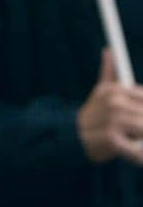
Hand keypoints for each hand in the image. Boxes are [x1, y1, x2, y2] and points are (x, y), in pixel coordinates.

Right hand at [76, 48, 142, 164]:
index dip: (141, 109)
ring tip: (132, 141)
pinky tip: (134, 155)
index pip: (142, 97)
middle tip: (134, 130)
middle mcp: (114, 102)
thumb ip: (109, 72)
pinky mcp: (112, 139)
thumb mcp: (100, 92)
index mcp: (113, 90)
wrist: (71, 138)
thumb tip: (108, 50)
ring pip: (142, 128)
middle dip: (141, 125)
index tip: (137, 116)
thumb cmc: (92, 115)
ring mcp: (113, 120)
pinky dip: (138, 155)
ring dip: (140, 140)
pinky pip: (137, 150)